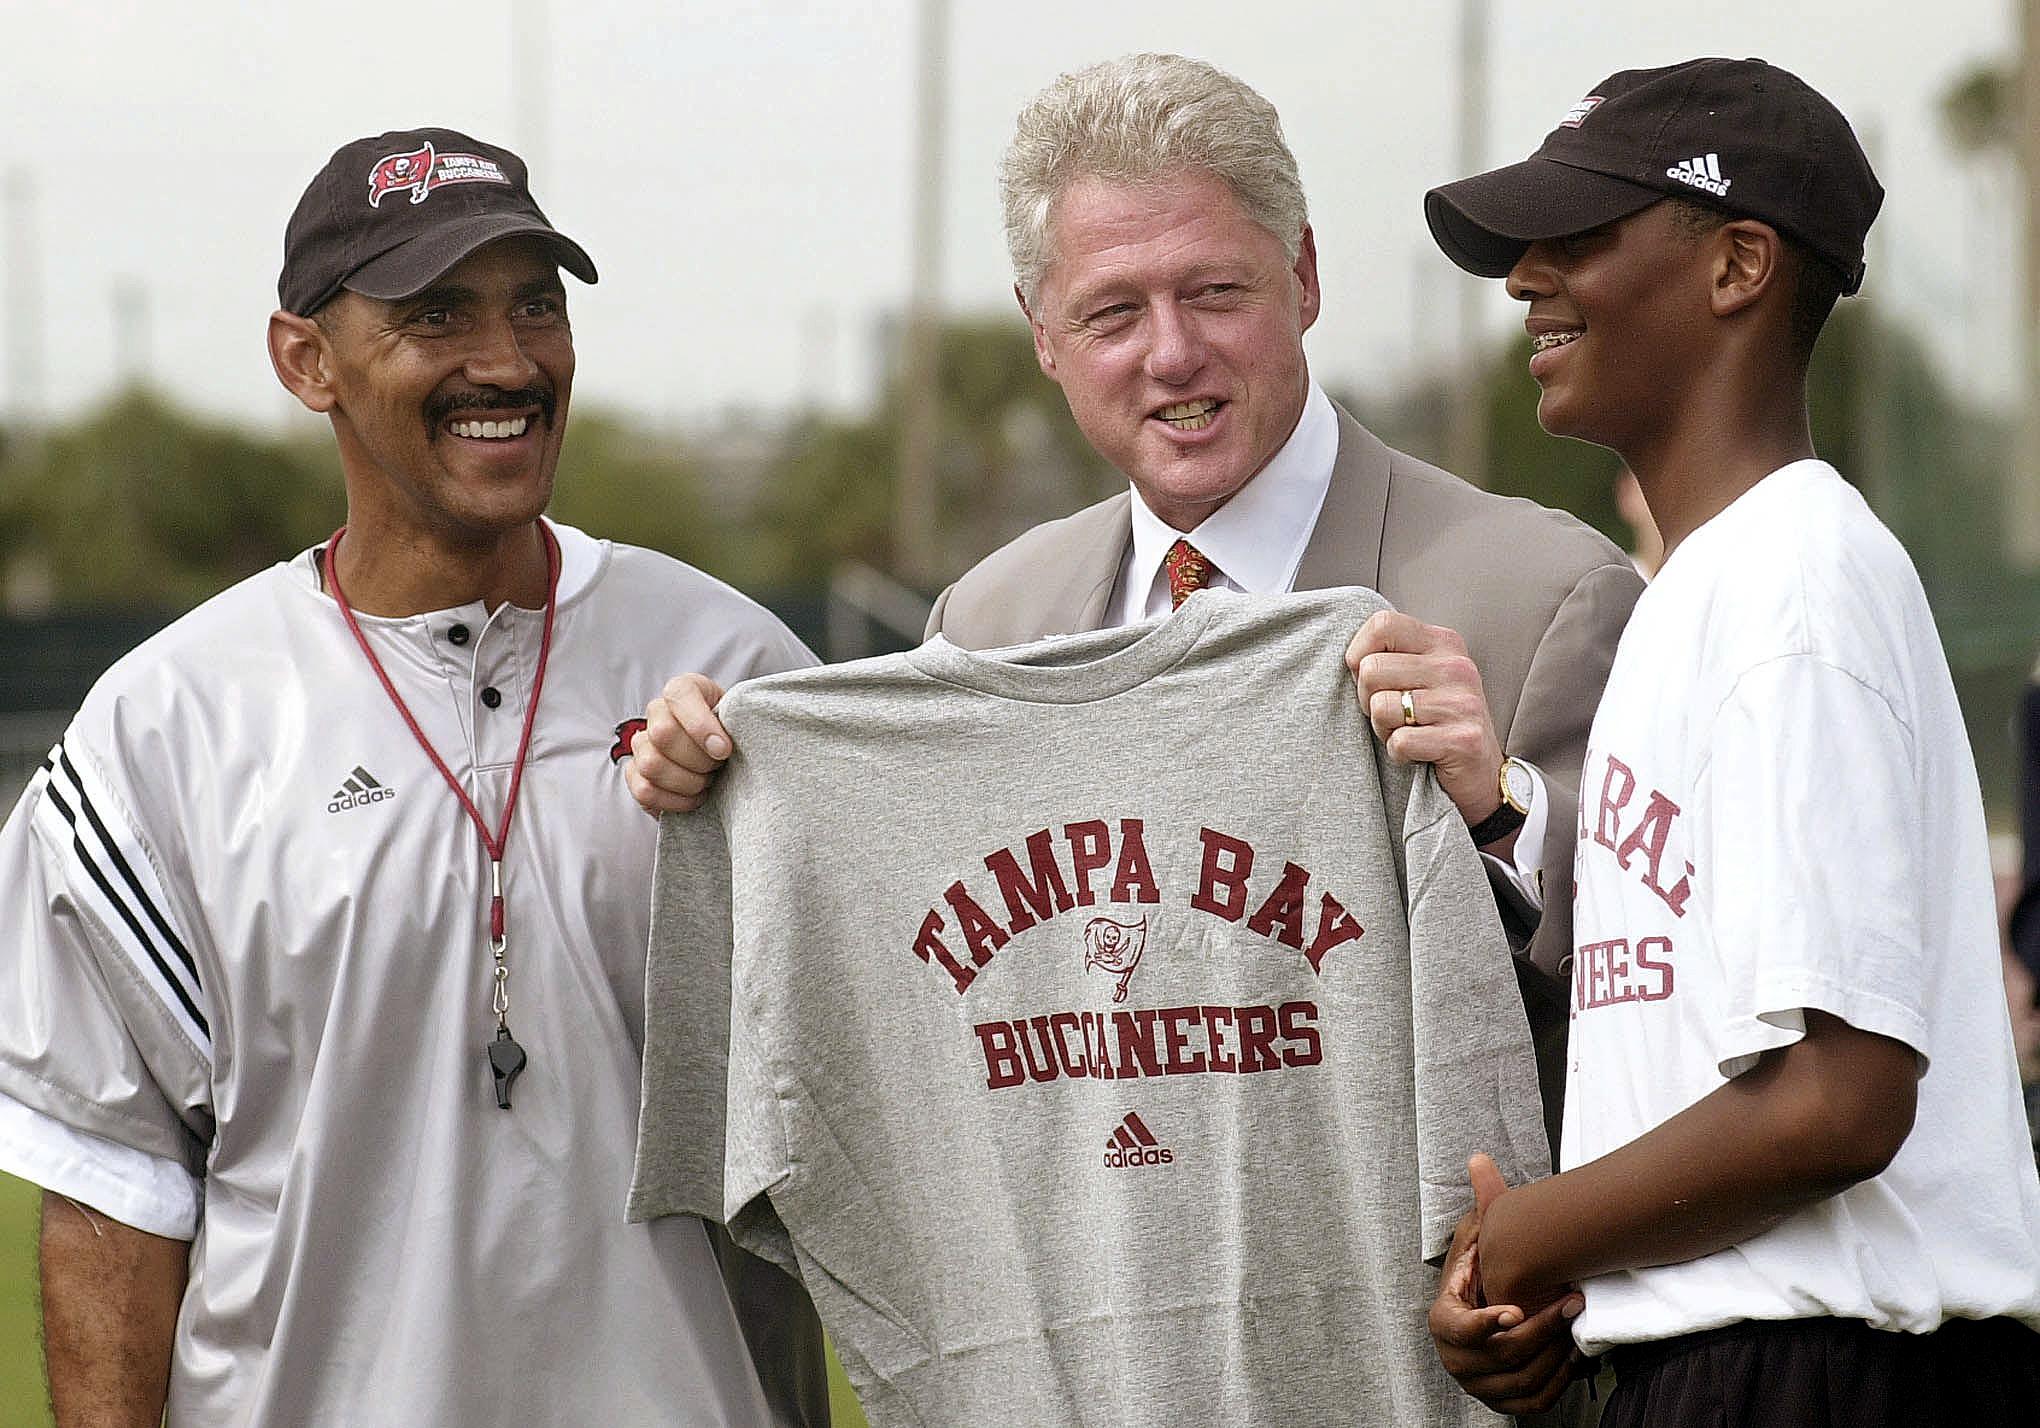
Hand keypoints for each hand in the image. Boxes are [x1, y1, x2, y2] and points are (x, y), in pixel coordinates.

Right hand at [622, 674, 731, 814]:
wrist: (729, 761)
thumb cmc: (734, 736)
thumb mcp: (740, 720)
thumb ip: (735, 722)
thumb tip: (721, 747)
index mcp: (684, 690)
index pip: (679, 695)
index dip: (700, 725)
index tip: (724, 750)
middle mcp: (657, 712)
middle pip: (663, 734)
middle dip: (698, 759)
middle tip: (718, 766)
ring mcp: (642, 744)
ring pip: (651, 764)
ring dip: (688, 781)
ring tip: (708, 781)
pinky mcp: (635, 775)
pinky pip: (646, 791)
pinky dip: (675, 801)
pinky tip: (695, 797)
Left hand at [1346, 612, 1506, 838]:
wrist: (1481, 771)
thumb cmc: (1437, 720)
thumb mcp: (1418, 676)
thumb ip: (1390, 656)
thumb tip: (1350, 657)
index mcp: (1443, 642)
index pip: (1382, 624)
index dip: (1359, 653)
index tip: (1370, 679)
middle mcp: (1456, 666)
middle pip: (1371, 669)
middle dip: (1368, 699)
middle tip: (1393, 715)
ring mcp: (1462, 702)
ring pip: (1381, 707)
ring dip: (1384, 728)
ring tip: (1408, 731)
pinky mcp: (1463, 739)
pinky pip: (1400, 741)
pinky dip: (1398, 753)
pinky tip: (1419, 752)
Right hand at [1428, 1154, 1586, 1414]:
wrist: (1481, 1324)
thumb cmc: (1483, 1277)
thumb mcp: (1479, 1243)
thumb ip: (1484, 1206)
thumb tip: (1480, 1160)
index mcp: (1444, 1322)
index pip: (1461, 1329)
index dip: (1488, 1322)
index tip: (1514, 1308)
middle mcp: (1456, 1360)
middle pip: (1502, 1353)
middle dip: (1541, 1328)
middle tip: (1570, 1301)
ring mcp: (1480, 1386)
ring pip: (1522, 1380)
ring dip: (1555, 1354)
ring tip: (1576, 1324)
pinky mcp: (1503, 1403)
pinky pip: (1534, 1400)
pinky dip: (1557, 1381)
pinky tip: (1574, 1354)